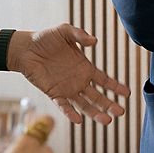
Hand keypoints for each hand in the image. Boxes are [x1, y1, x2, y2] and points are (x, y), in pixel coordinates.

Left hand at [8, 24, 129, 124]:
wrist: (25, 48)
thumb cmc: (46, 38)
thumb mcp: (65, 31)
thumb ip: (80, 35)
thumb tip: (94, 41)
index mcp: (85, 67)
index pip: (104, 80)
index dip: (116, 87)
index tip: (128, 93)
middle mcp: (78, 81)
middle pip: (98, 96)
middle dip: (110, 104)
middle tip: (121, 112)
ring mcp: (67, 89)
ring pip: (84, 104)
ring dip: (95, 113)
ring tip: (107, 121)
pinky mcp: (54, 93)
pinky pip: (64, 105)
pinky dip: (71, 113)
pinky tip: (79, 120)